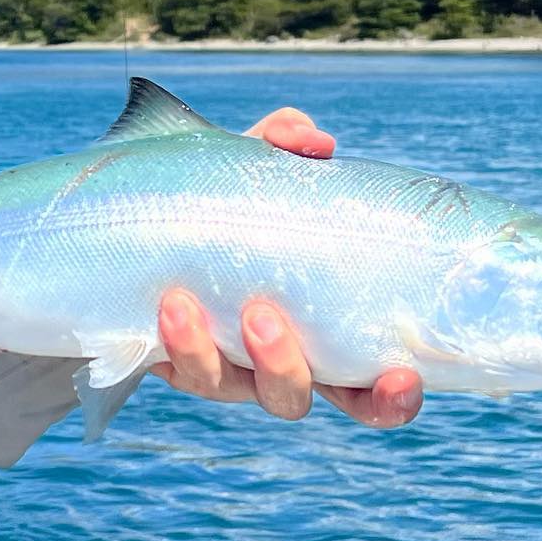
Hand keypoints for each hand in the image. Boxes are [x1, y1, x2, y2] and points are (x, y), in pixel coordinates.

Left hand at [150, 106, 423, 427]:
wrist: (139, 224)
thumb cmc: (227, 202)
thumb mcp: (254, 171)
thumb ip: (283, 147)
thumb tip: (312, 141)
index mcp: (321, 334)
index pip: (369, 389)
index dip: (392, 399)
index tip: (401, 377)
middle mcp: (272, 362)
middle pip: (292, 398)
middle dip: (282, 367)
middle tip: (262, 316)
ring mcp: (218, 367)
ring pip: (222, 385)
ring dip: (205, 349)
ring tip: (183, 303)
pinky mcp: (168, 361)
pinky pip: (174, 368)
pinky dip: (174, 340)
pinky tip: (166, 306)